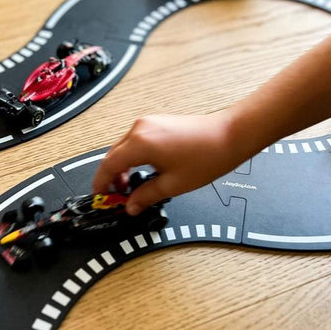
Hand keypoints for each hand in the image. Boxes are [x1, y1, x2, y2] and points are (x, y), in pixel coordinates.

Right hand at [92, 111, 238, 214]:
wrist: (229, 135)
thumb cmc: (207, 155)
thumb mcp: (172, 184)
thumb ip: (146, 196)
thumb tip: (132, 205)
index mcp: (140, 143)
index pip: (108, 165)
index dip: (101, 183)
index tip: (101, 196)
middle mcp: (140, 129)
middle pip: (113, 155)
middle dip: (111, 177)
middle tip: (117, 196)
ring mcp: (149, 123)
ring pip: (124, 147)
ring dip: (122, 166)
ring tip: (130, 186)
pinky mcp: (158, 123)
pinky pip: (136, 141)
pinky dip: (133, 156)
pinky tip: (142, 170)